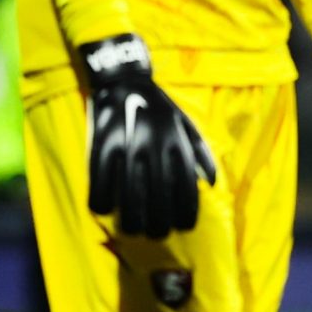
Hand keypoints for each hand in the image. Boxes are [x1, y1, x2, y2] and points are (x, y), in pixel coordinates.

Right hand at [79, 33, 218, 239]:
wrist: (123, 78)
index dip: (186, 214)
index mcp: (177, 142)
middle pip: (158, 199)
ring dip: (130, 221)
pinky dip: (100, 200)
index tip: (182, 227)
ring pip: (129, 196)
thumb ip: (200, 153)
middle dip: (159, 225)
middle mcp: (155, 146)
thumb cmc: (158, 105)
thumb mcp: (186, 123)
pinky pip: (100, 180)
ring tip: (132, 230)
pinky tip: (101, 208)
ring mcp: (127, 145)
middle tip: (155, 233)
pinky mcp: (102, 143)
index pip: (187, 188)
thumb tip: (211, 184)